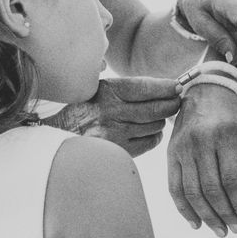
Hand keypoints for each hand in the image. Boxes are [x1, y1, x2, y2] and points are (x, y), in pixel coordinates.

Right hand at [44, 77, 180, 156]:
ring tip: (158, 116)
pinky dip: (154, 136)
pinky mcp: (119, 151)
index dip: (166, 87)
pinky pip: (150, 142)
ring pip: (155, 125)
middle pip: (156, 108)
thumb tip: (164, 87)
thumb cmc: (84, 110)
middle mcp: (112, 112)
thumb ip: (127, 88)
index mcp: (107, 91)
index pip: (146, 87)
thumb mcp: (99, 90)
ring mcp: (115, 133)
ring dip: (161, 120)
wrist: (58, 137)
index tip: (178, 86)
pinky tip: (149, 131)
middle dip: (171, 104)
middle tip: (177, 101)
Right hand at [168, 84, 236, 237]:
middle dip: (225, 214)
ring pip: (192, 191)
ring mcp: (182, 147)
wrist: (204, 91)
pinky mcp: (170, 152)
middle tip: (236, 230)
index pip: (232, 179)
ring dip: (206, 216)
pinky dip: (184, 209)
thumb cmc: (232, 117)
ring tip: (220, 230)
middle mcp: (201, 141)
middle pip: (211, 189)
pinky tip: (196, 223)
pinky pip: (174, 187)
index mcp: (225, 135)